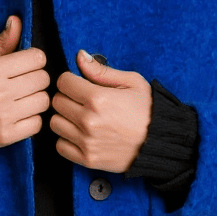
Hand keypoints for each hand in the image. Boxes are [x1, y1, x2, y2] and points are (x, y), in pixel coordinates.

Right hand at [0, 16, 49, 152]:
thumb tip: (16, 20)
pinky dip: (31, 120)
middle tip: (22, 84)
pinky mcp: (6, 136)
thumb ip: (1, 44)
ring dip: (35, 100)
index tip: (25, 66)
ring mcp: (3, 116)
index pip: (37, 58)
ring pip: (43, 101)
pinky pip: (37, 124)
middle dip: (36, 79)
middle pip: (43, 79)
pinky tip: (18, 116)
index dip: (33, 60)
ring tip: (21, 101)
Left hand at [51, 50, 152, 172]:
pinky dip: (66, 140)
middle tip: (82, 101)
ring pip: (55, 123)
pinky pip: (60, 146)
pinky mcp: (87, 159)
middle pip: (57, 102)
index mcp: (98, 98)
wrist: (162, 143)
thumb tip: (80, 56)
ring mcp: (87, 141)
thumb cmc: (149, 111)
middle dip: (67, 97)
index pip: (63, 82)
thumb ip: (101, 71)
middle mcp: (89, 120)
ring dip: (65, 118)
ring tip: (81, 117)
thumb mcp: (131, 82)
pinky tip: (80, 134)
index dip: (70, 80)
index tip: (79, 84)